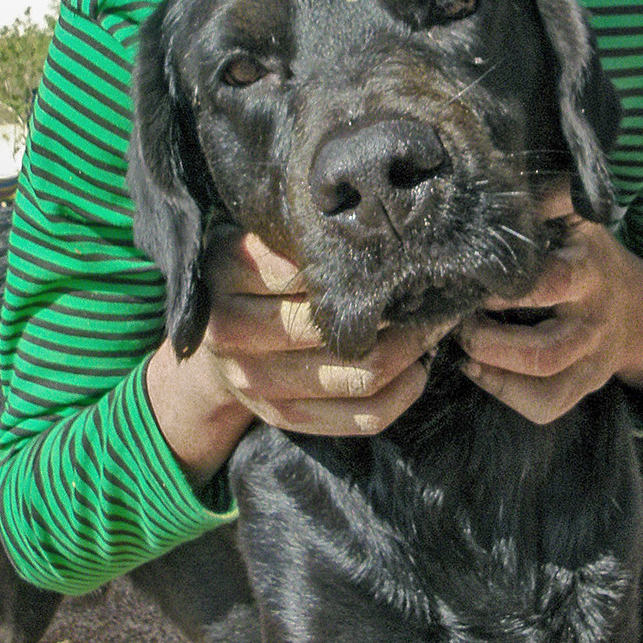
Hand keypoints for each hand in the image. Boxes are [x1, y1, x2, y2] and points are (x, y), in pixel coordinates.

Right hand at [147, 228, 453, 484]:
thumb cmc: (248, 280)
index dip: (356, 267)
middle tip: (434, 290)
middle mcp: (234, 334)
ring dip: (409, 352)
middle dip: (396, 311)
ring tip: (432, 325)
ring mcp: (257, 384)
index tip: (401, 252)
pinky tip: (418, 368)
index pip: (301, 272)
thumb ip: (293, 234)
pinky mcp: (285, 419)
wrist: (208, 350)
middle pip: (332, 329)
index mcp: (228, 275)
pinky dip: (402, 394)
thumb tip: (370, 223)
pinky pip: (361, 419)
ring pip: (357, 377)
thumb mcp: (256, 241)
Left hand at [454, 187, 642, 425]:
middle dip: (490, 342)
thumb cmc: (593, 258)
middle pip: (544, 350)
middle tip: (457, 321)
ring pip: (545, 384)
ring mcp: (589, 361)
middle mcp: (591, 322)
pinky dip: (507, 394)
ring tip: (463, 348)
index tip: (472, 279)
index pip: (552, 284)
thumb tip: (508, 175)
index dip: (507, 289)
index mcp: (588, 273)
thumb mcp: (581, 221)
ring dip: (495, 370)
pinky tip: (478, 370)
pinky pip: (547, 406)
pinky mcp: (582, 387)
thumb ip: (551, 198)